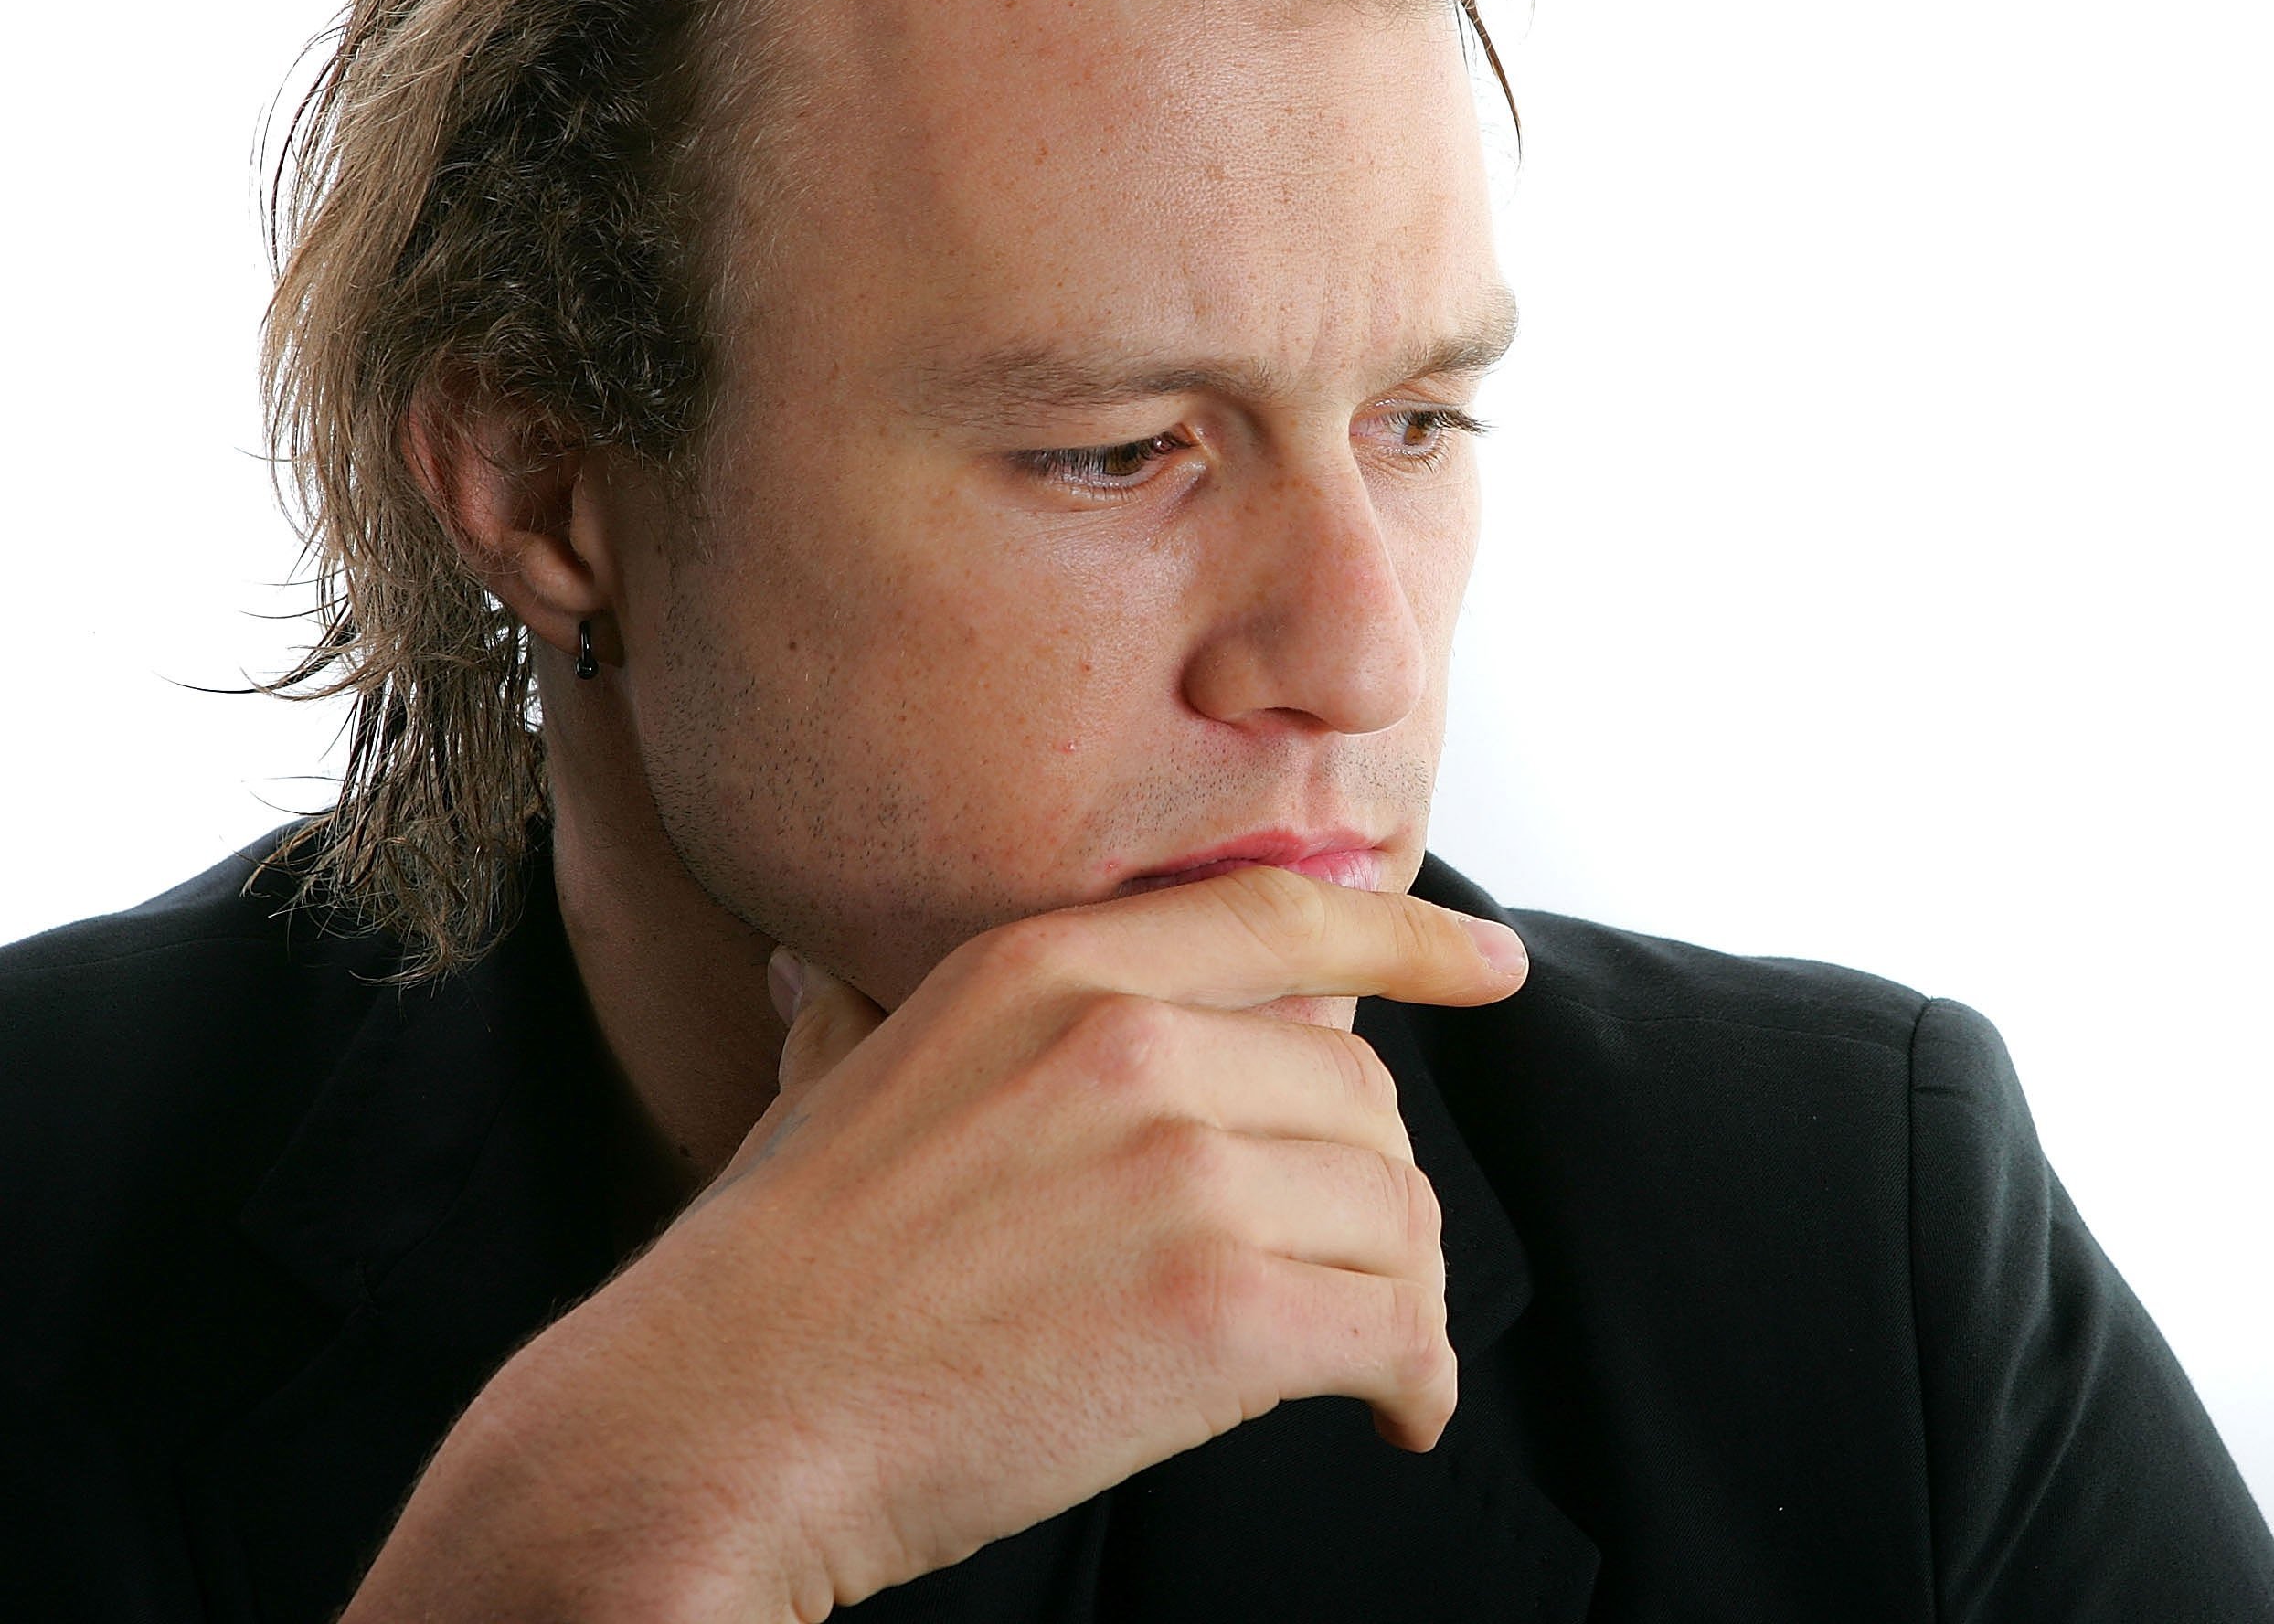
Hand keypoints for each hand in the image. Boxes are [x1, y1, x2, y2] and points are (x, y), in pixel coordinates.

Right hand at [345, 866, 1528, 1622]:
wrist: (709, 1424)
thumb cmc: (780, 1272)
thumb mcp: (866, 1068)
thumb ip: (979, 1014)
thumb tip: (1013, 975)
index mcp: (1047, 964)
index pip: (1284, 918)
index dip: (1411, 941)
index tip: (1494, 969)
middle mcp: (1127, 1040)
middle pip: (1358, 1092)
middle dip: (1365, 1191)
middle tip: (1341, 1276)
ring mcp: (1177, 1170)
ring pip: (1397, 1208)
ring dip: (1399, 1293)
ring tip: (1367, 1358)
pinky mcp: (1216, 1311)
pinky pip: (1395, 1326)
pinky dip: (1414, 1378)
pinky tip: (1390, 1415)